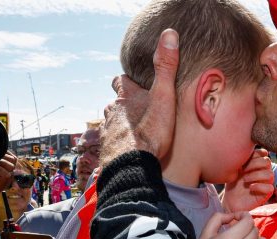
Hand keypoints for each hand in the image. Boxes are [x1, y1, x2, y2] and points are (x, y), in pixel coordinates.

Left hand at [0, 152, 16, 204]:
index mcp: (5, 172)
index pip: (13, 159)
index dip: (7, 153)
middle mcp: (7, 176)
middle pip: (14, 161)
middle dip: (3, 156)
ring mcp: (5, 180)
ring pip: (11, 166)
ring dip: (0, 161)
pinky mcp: (1, 185)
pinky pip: (6, 174)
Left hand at [100, 29, 179, 165]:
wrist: (132, 167)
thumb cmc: (150, 133)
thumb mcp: (163, 97)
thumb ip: (166, 68)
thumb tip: (169, 34)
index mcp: (126, 97)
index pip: (121, 81)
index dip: (127, 81)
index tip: (134, 82)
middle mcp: (113, 112)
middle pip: (115, 102)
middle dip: (124, 104)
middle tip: (138, 108)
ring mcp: (108, 131)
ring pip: (112, 122)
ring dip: (121, 124)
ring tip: (134, 131)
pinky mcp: (107, 150)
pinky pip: (111, 143)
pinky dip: (119, 143)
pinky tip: (129, 150)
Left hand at [223, 149, 274, 212]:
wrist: (230, 201)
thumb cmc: (232, 183)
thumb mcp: (234, 168)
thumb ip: (240, 158)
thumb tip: (240, 146)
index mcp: (258, 163)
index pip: (263, 153)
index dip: (254, 154)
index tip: (243, 160)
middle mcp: (264, 171)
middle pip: (267, 162)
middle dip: (254, 164)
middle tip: (242, 170)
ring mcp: (266, 182)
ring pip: (270, 174)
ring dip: (255, 175)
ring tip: (245, 180)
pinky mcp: (266, 194)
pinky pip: (270, 188)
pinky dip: (259, 186)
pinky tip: (250, 188)